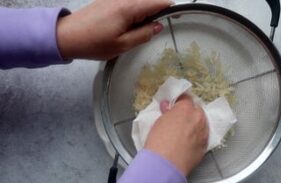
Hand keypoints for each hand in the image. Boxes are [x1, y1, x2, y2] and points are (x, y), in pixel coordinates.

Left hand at [57, 0, 172, 59]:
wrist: (66, 35)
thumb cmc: (94, 43)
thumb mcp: (123, 45)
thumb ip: (144, 34)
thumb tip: (158, 26)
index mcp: (130, 7)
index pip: (159, 2)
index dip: (171, 8)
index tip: (179, 16)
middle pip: (150, 0)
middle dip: (158, 11)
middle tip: (157, 28)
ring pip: (140, 1)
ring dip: (146, 12)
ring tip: (143, 29)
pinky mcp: (108, 0)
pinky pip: (129, 3)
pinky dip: (136, 11)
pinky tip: (131, 24)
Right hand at [145, 95, 208, 175]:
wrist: (165, 165)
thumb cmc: (159, 142)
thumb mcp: (158, 122)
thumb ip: (166, 112)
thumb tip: (168, 107)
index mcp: (186, 109)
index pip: (186, 98)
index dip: (179, 101)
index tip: (175, 104)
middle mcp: (198, 118)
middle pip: (196, 109)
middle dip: (188, 112)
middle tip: (178, 119)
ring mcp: (204, 132)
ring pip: (201, 122)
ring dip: (195, 124)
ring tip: (183, 131)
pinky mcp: (205, 145)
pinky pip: (203, 136)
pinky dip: (197, 136)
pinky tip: (187, 142)